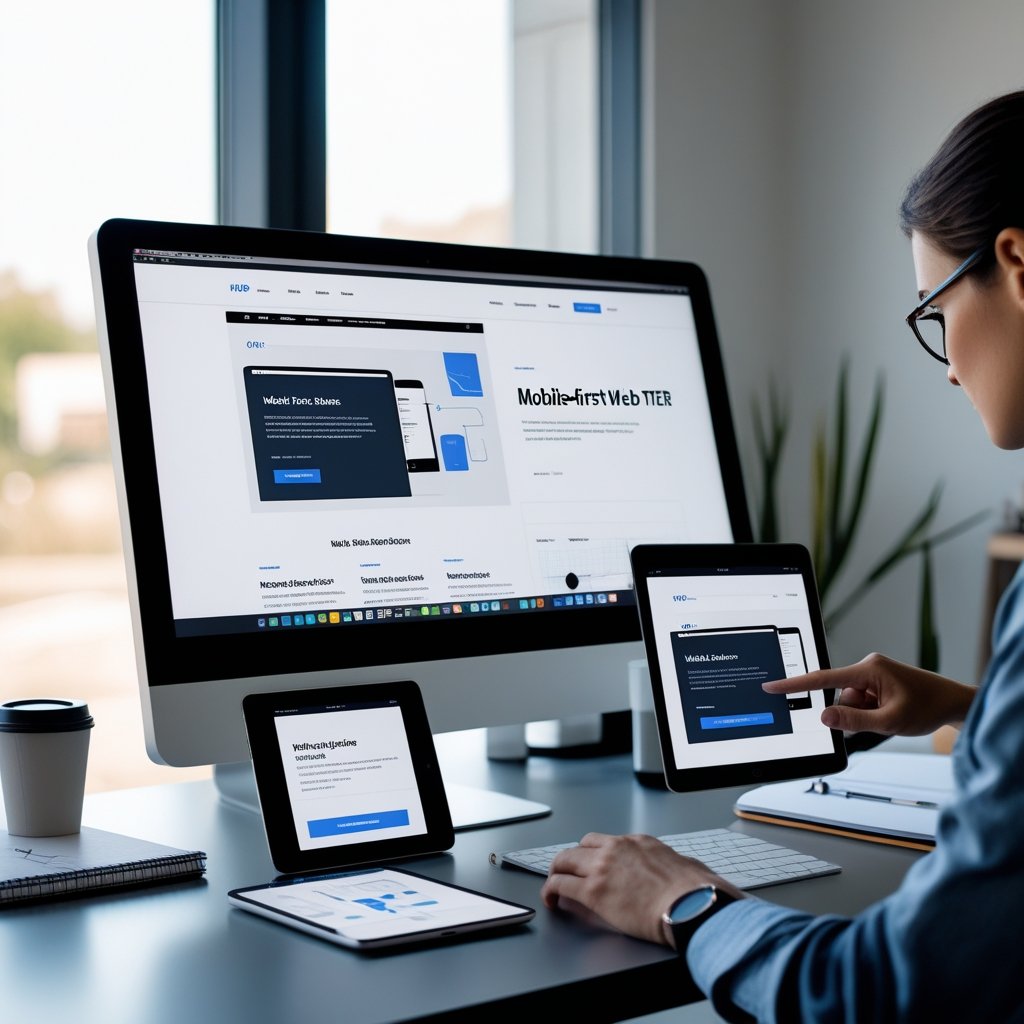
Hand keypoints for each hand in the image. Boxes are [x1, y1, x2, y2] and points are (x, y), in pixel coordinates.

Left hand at [540, 832, 743, 946]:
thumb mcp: (688, 865)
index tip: (593, 865)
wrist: (691, 905)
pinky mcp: (592, 891)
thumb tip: (688, 870)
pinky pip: (560, 885)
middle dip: (571, 860)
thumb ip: (678, 864)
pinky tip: (551, 901)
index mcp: (638, 842)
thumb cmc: (695, 890)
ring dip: (556, 872)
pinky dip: (550, 891)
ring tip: (553, 885)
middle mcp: (616, 849)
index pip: (606, 842)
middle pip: (580, 847)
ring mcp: (602, 868)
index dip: (595, 855)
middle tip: (566, 872)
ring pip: (564, 861)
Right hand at [762, 652, 975, 735]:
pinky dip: (871, 713)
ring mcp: (872, 674)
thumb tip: (823, 717)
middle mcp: (867, 667)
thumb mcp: (890, 721)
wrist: (953, 703)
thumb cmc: (928, 708)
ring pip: (851, 703)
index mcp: (868, 669)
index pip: (823, 679)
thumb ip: (854, 721)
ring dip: (865, 716)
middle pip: (841, 698)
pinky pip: (860, 702)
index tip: (772, 685)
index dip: (795, 684)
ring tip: (892, 717)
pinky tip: (890, 714)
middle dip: (856, 714)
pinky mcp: (876, 682)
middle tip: (884, 719)